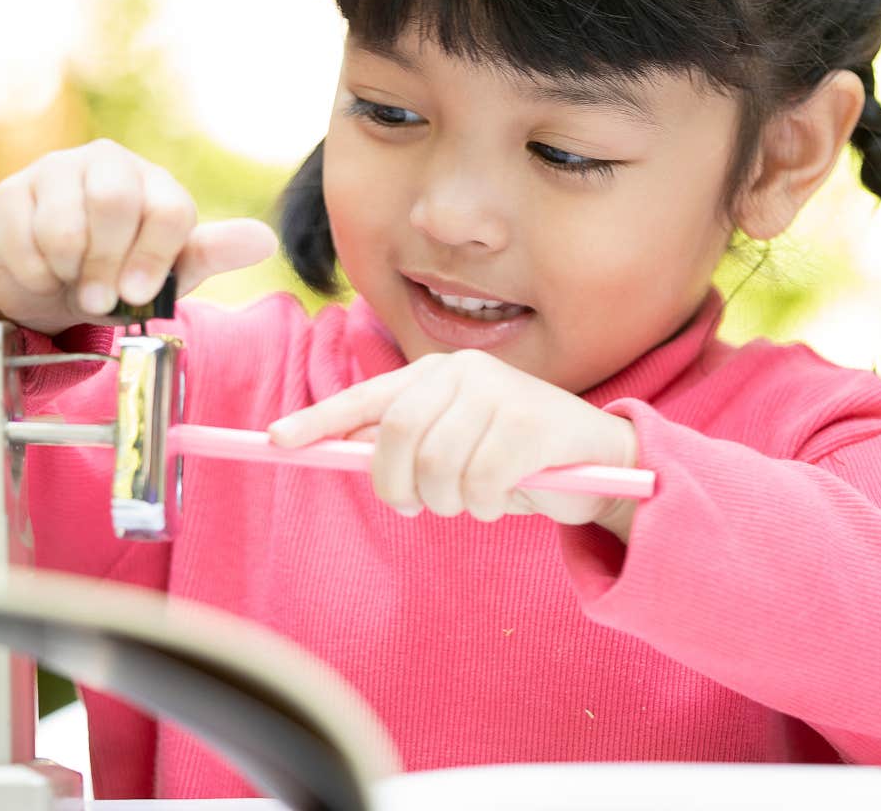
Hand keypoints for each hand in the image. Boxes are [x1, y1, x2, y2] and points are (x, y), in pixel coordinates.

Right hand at [0, 139, 276, 335]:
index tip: (136, 294)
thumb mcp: (169, 269)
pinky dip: (32, 270)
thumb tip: (265, 241)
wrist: (49, 276)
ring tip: (72, 284)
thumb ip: (212, 253)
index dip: (154, 257)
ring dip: (69, 270)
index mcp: (155, 183)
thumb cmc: (118, 270)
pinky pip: (18, 234)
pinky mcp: (10, 191)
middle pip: (114, 201)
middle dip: (106, 264)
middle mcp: (108, 163)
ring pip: (64, 220)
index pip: (169, 209)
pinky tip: (40, 273)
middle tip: (100, 299)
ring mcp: (56, 171)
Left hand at [266, 349, 639, 537]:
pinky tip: (504, 499)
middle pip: (396, 435)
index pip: (366, 397)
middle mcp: (465, 373)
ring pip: (437, 466)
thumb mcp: (455, 444)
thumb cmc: (516, 458)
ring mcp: (501, 394)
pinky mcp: (532, 426)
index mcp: (437, 374)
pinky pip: (479, 483)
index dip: (318, 420)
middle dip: (395, 485)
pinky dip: (483, 506)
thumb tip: (341, 448)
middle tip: (414, 505)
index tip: (276, 441)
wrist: (605, 462)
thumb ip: (405, 442)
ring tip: (471, 500)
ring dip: (448, 502)